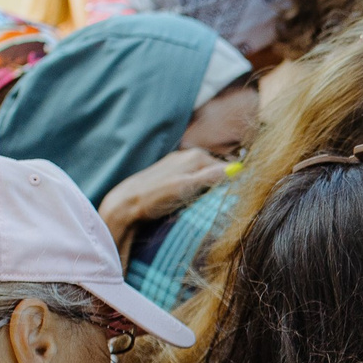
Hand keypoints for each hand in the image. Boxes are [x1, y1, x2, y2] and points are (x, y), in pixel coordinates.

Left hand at [97, 149, 231, 248]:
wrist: (125, 204)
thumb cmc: (154, 197)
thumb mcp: (185, 187)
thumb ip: (210, 177)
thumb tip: (236, 170)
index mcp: (196, 157)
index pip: (226, 169)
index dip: (231, 185)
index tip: (233, 202)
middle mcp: (188, 156)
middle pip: (216, 173)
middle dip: (219, 188)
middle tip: (219, 207)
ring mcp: (179, 164)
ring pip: (204, 178)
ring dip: (208, 191)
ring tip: (204, 206)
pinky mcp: (172, 174)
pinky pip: (193, 181)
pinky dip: (196, 191)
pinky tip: (190, 202)